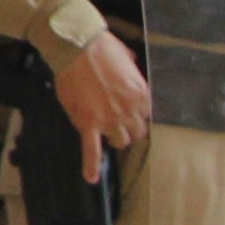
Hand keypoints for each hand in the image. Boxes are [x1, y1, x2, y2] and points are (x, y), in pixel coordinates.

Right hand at [56, 31, 154, 179]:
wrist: (76, 47)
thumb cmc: (101, 47)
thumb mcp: (127, 56)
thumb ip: (133, 70)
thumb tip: (131, 68)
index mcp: (142, 95)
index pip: (147, 115)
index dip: (138, 113)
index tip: (131, 110)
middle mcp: (129, 111)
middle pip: (137, 132)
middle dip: (129, 127)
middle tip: (119, 119)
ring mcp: (109, 120)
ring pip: (120, 142)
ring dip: (115, 137)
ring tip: (107, 131)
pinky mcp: (88, 124)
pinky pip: (91, 150)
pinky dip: (91, 165)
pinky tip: (90, 177)